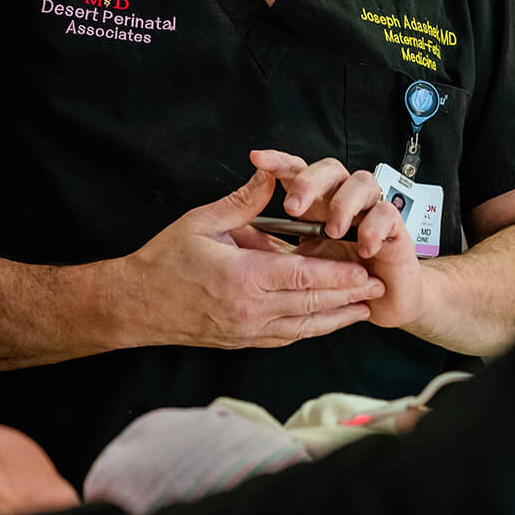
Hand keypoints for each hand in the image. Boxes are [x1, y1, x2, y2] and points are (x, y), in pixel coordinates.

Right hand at [123, 167, 386, 348]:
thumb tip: (270, 173)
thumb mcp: (202, 223)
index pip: (306, 277)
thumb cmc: (164, 262)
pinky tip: (326, 321)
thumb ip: (243, 202)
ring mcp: (248, 331)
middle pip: (313, 304)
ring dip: (337, 317)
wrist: (135, 305)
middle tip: (379, 287)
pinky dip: (311, 329)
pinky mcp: (243, 342)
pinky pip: (286, 337)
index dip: (341, 275)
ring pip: (304, 327)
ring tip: (364, 308)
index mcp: (245, 278)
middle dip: (350, 296)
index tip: (367, 269)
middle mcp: (252, 310)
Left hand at [250, 149, 432, 332]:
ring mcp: (371, 213)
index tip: (257, 159)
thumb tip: (238, 229)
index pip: (299, 171)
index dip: (279, 162)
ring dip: (343, 204)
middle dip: (311, 182)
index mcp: (318, 205)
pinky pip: (387, 213)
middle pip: (331, 169)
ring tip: (332, 232)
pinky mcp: (394, 230)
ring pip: (363, 182)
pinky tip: (363, 247)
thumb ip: (272, 244)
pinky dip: (373, 228)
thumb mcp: (297, 262)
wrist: (382, 302)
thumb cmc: (340, 280)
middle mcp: (344, 202)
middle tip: (293, 207)